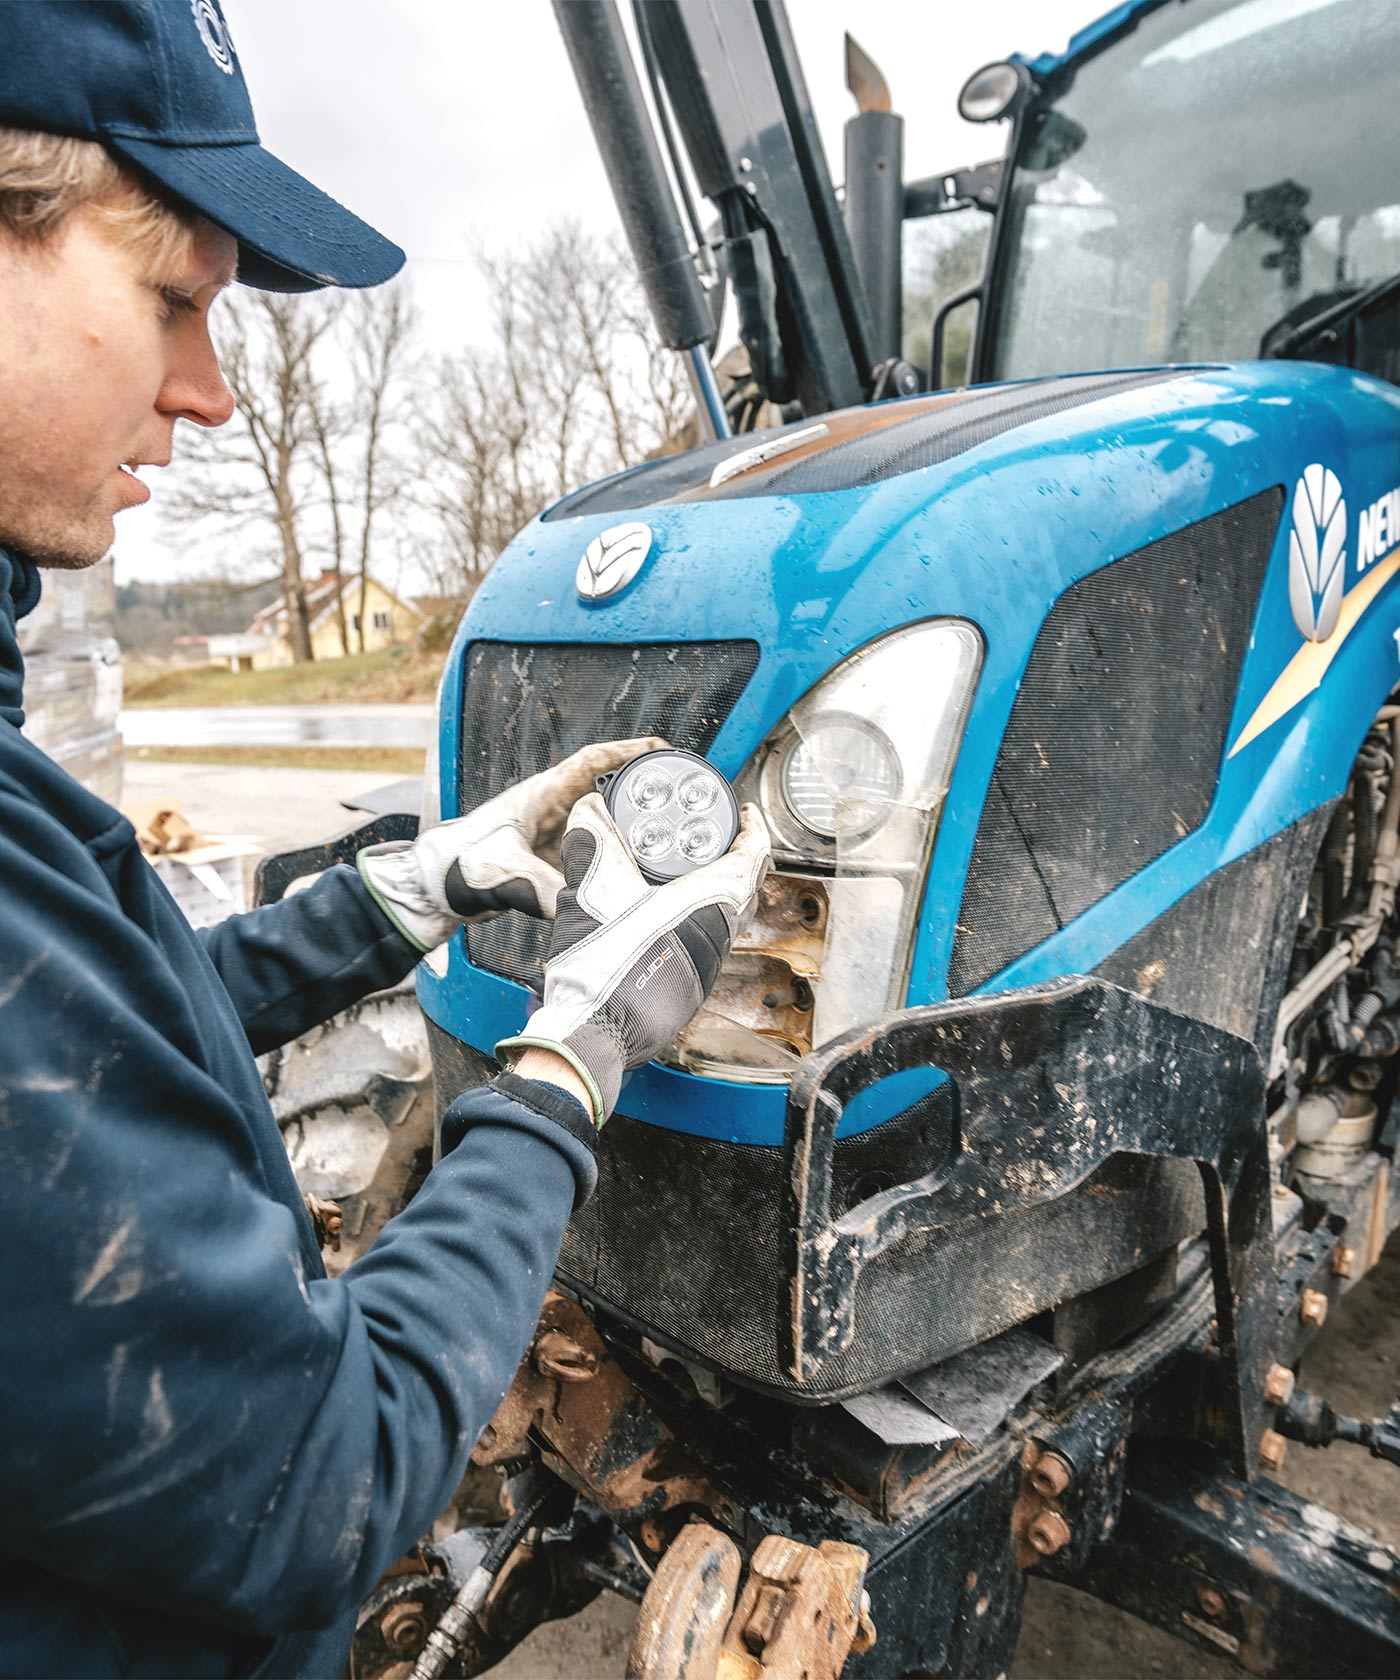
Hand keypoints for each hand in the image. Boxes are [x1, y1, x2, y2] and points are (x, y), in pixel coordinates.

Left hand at [357, 737, 664, 950]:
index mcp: (542, 794)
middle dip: (643, 790)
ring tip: (667, 837)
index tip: (663, 751)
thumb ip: (538, 888)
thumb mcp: (502, 872)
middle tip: (679, 796)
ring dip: (630, 827)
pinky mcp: (550, 860)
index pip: (594, 761)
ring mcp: (552, 834)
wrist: (434, 888)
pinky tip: (632, 872)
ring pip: (602, 822)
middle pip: (607, 789)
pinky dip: (613, 857)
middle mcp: (552, 809)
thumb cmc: (458, 864)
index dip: (630, 752)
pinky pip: (591, 852)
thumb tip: (571, 906)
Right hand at [497, 791, 770, 1126]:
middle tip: (719, 837)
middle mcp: (719, 934)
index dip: (753, 829)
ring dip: (720, 888)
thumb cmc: (601, 969)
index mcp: (708, 903)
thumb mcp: (588, 891)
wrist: (595, 1032)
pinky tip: (670, 913)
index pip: (754, 856)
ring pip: (729, 915)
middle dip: (739, 856)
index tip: (744, 815)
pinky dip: (702, 916)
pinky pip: (710, 938)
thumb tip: (590, 812)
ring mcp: (708, 963)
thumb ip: (590, 843)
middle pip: (746, 885)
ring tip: (693, 870)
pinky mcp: (692, 985)